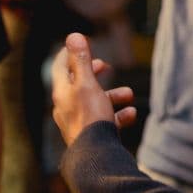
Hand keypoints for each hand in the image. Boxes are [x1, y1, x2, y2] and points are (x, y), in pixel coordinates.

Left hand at [52, 32, 136, 146]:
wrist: (95, 156)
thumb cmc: (90, 118)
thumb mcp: (87, 83)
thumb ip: (82, 61)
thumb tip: (74, 36)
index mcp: (62, 92)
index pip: (60, 66)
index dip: (71, 52)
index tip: (84, 44)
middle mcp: (67, 106)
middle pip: (78, 83)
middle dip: (95, 73)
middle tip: (105, 65)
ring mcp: (79, 121)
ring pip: (96, 101)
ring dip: (114, 95)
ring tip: (129, 94)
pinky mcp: (91, 135)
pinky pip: (106, 120)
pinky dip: (119, 114)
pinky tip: (131, 113)